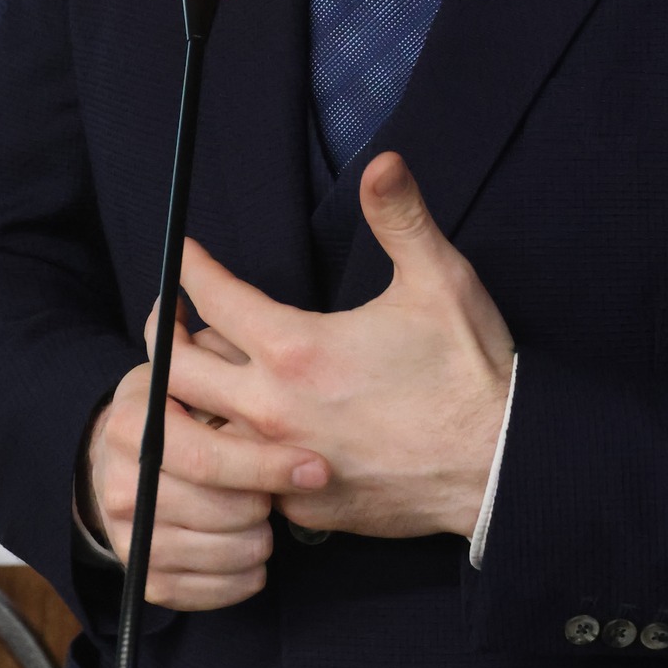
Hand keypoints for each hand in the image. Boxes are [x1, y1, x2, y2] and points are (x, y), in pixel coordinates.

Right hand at [81, 302, 329, 609]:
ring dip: (256, 541)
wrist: (127, 461)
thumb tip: (193, 288)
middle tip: (290, 492)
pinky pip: (205, 591)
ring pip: (218, 552)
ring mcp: (127, 530)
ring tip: (269, 516)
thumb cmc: (186, 405)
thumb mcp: (191, 361)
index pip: (208, 453)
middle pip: (217, 509)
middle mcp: (122, 477)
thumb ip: (208, 337)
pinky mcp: (141, 573)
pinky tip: (252, 554)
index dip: (266, 463)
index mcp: (138, 419)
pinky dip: (238, 578)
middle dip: (264, 503)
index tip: (317, 468)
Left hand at [168, 152, 514, 540]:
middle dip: (167, 333)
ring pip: (202, 429)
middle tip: (175, 311)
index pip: (210, 298)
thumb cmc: (469, 370)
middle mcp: (275, 412)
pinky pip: (243, 476)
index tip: (184, 249)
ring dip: (193, 397)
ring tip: (199, 368)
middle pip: (176, 370)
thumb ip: (399, 216)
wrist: (500, 468)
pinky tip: (246, 428)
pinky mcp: (302, 507)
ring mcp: (284, 467)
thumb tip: (382, 160)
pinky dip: (234, 448)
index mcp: (297, 351)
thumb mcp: (440, 280)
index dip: (190, 266)